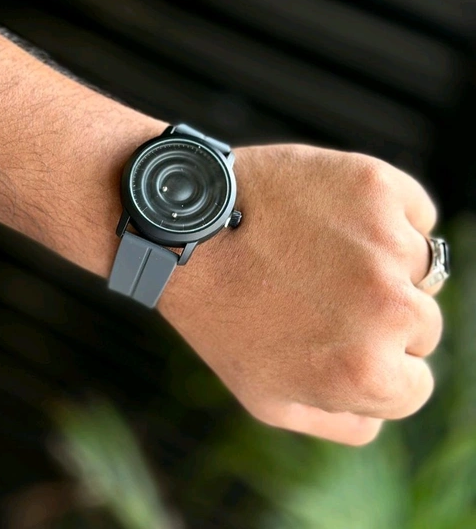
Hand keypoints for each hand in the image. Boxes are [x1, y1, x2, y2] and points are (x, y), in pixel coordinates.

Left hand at [160, 143, 442, 445]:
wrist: (184, 230)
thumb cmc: (219, 315)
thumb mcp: (266, 398)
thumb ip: (338, 420)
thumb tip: (380, 413)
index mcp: (364, 373)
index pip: (414, 386)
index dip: (380, 365)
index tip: (346, 339)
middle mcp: (388, 310)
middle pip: (423, 326)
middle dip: (380, 316)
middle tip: (323, 292)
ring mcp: (385, 242)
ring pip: (420, 268)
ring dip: (383, 265)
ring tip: (320, 253)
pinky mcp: (375, 186)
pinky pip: (414, 215)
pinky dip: (388, 218)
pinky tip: (335, 220)